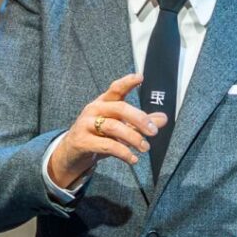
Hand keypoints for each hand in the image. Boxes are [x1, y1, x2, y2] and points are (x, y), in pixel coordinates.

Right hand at [48, 73, 167, 187]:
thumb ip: (140, 123)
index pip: (116, 88)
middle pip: (120, 108)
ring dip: (133, 137)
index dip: (127, 82)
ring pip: (113, 127)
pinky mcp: (83, 141)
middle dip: (139, 119)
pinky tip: (133, 159)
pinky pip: (106, 145)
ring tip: (145, 148)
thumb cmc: (98, 135)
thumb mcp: (120, 127)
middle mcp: (95, 109)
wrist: (73, 153)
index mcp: (104, 102)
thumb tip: (163, 119)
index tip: (141, 77)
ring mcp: (86, 125)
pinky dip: (123, 153)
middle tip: (153, 132)